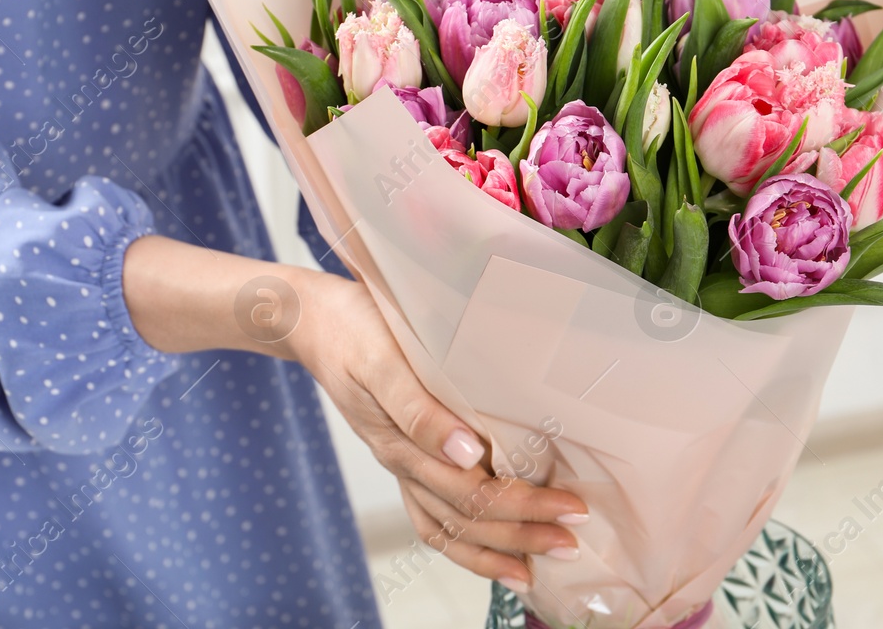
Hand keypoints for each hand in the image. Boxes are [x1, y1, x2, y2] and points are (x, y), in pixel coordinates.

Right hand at [123, 235, 589, 590]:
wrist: (310, 318)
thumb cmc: (352, 327)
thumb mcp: (382, 361)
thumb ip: (420, 410)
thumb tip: (469, 454)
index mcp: (403, 441)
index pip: (472, 492)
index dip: (524, 505)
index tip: (570, 506)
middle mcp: (402, 462)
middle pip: (467, 516)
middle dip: (523, 533)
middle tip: (572, 538)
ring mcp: (399, 463)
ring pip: (449, 525)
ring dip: (496, 548)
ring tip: (538, 563)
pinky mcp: (400, 455)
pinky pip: (429, 516)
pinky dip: (460, 542)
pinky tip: (489, 551)